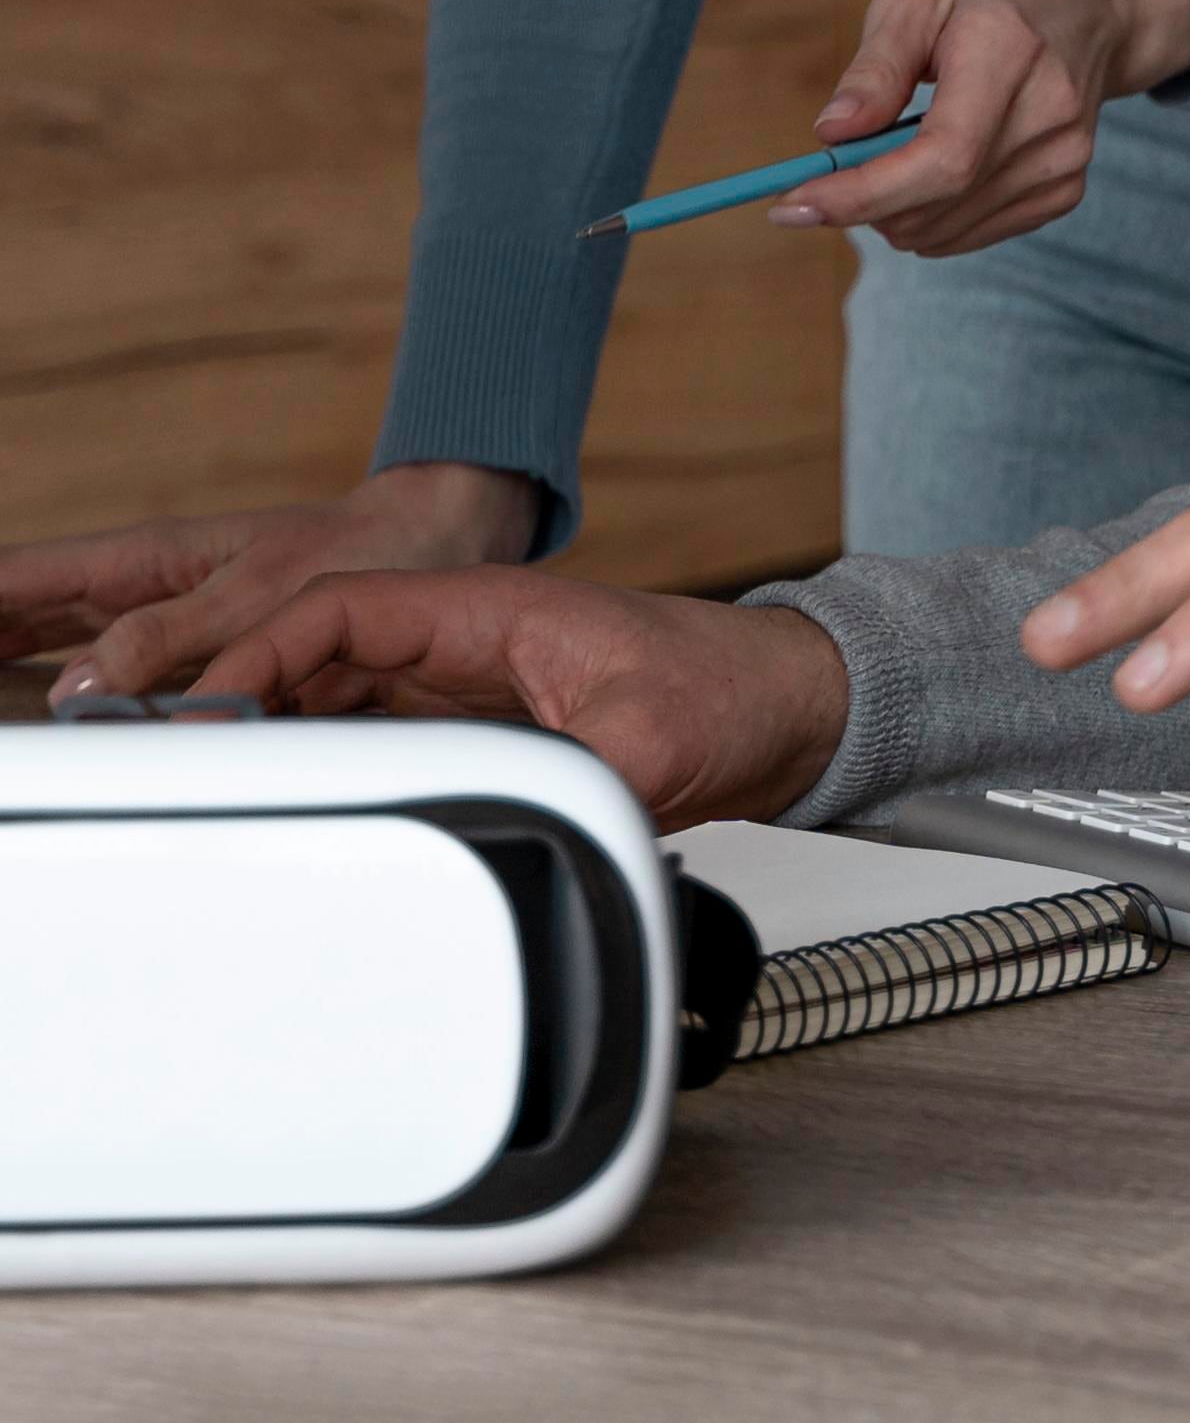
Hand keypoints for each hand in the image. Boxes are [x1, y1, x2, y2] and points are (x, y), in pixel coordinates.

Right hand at [0, 460, 541, 705]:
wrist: (433, 542)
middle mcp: (140, 589)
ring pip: (58, 653)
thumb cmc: (357, 549)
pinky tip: (53, 730)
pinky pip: (118, 686)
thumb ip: (169, 639)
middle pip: (20, 616)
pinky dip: (77, 705)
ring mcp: (164, 622)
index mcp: (142, 561)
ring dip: (9, 676)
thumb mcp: (261, 590)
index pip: (19, 579)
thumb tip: (72, 688)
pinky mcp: (196, 657)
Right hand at [189, 569, 850, 830]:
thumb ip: (577, 771)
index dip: (259, 655)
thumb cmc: (730, 691)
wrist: (786, 709)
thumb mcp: (655, 741)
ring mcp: (467, 682)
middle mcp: (467, 637)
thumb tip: (514, 812)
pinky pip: (375, 734)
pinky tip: (283, 802)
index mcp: (491, 609)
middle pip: (317, 651)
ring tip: (202, 787)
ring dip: (270, 729)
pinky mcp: (480, 725)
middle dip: (236, 695)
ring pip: (335, 693)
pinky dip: (321, 760)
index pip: (343, 610)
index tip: (203, 714)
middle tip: (170, 763)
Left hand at [789, 0, 1189, 256]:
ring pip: (948, 231)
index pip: (942, 157)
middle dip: (862, 203)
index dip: (864, 194)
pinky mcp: (1065, 187)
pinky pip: (973, 233)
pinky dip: (932, 215)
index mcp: (1009, 52)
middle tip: (828, 171)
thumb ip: (876, 66)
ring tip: (894, 149)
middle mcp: (1050, 115)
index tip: (793, 204)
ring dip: (895, 211)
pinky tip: (935, 162)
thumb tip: (831, 135)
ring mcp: (1065, 158)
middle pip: (939, 202)